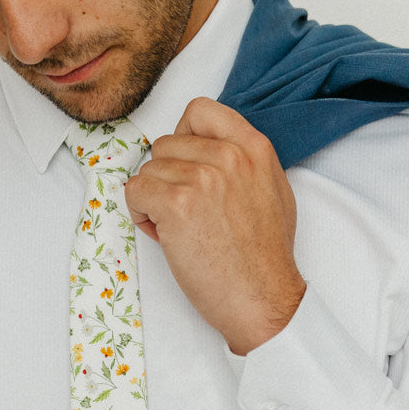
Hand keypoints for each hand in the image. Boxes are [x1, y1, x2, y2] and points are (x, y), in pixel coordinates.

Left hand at [125, 97, 305, 353]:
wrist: (263, 299)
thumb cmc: (266, 256)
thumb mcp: (273, 190)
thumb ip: (244, 161)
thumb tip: (208, 150)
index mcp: (254, 147)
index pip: (200, 110)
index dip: (183, 136)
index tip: (185, 163)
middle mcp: (228, 155)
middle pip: (166, 144)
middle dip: (167, 177)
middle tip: (183, 210)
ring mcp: (202, 178)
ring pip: (148, 170)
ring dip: (153, 199)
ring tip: (177, 228)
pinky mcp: (177, 205)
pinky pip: (134, 192)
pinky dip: (141, 214)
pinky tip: (163, 234)